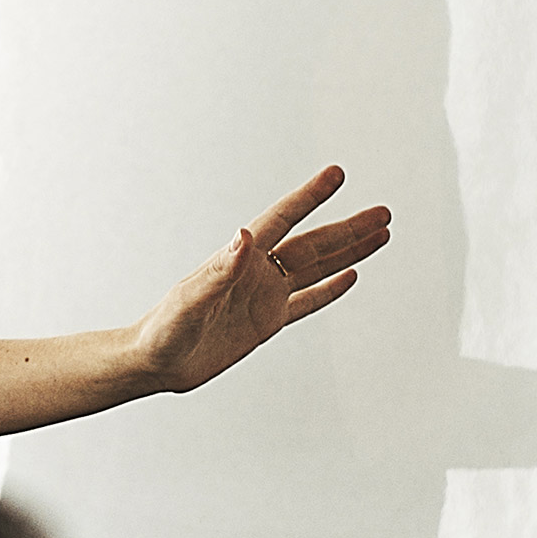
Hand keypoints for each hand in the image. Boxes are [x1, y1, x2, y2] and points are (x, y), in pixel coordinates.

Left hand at [126, 165, 390, 396]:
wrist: (154, 362)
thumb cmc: (162, 331)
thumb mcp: (189, 301)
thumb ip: (218, 270)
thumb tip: (243, 236)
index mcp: (239, 260)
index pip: (282, 219)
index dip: (309, 197)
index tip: (336, 174)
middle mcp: (257, 273)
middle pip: (313, 244)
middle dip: (349, 227)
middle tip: (383, 211)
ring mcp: (264, 296)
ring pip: (317, 268)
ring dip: (348, 252)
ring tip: (380, 235)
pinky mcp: (266, 321)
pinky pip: (307, 302)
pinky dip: (331, 290)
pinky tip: (351, 277)